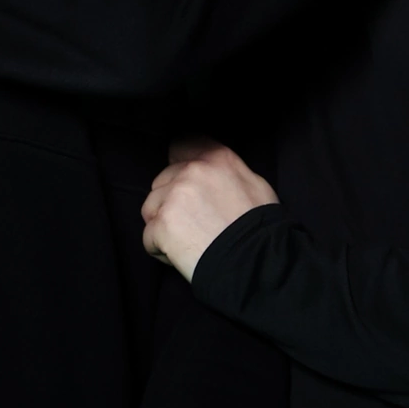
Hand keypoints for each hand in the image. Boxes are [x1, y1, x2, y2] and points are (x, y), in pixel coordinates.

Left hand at [142, 136, 277, 283]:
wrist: (254, 263)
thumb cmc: (259, 228)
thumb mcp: (254, 184)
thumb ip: (226, 171)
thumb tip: (212, 171)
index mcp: (215, 158)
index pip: (181, 144)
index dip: (177, 164)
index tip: (181, 181)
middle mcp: (192, 171)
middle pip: (162, 182)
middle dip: (170, 201)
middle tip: (194, 223)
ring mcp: (173, 197)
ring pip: (151, 208)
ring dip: (163, 225)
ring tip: (189, 240)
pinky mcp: (161, 224)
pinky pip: (148, 237)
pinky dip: (160, 249)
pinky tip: (183, 254)